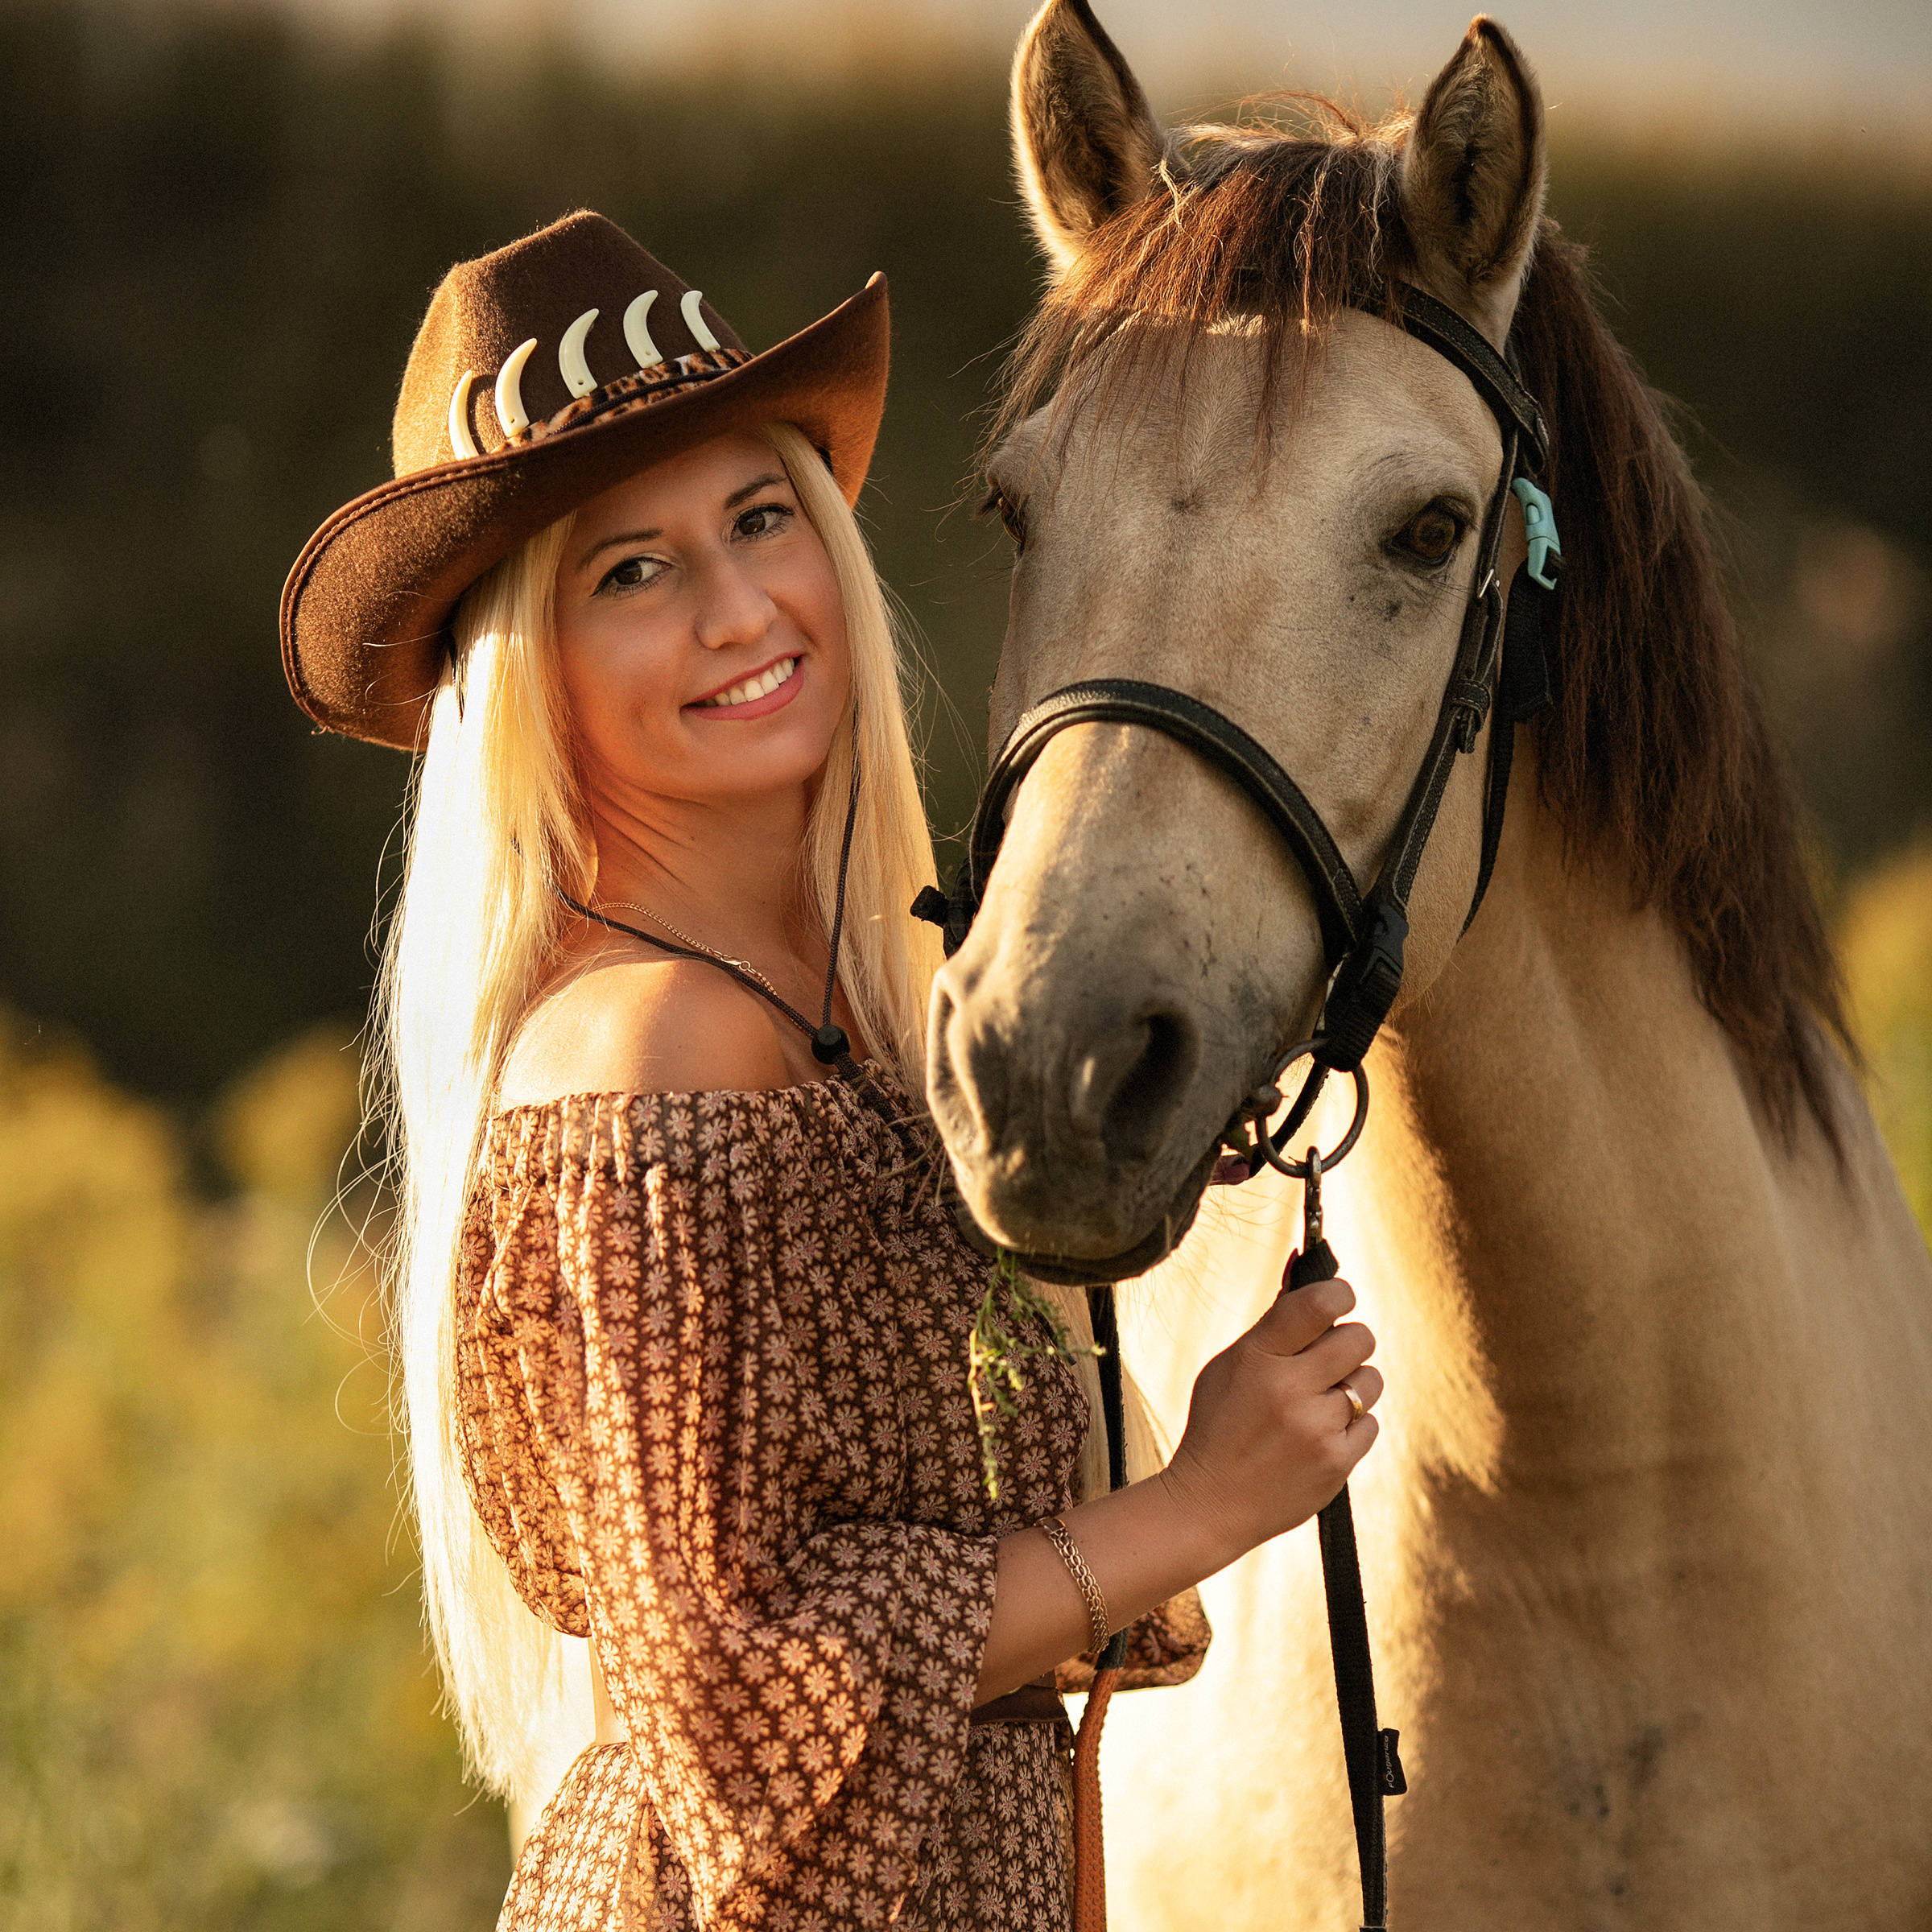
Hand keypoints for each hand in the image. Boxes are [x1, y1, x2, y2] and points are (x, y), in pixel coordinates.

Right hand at [1159, 1263, 1380, 1570]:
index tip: (1338, 1300)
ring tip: (1321, 1401)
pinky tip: (1320, 1435)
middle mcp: (1290, 1390)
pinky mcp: (1337, 1464)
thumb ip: (1272, 1322)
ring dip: (1353, 1385)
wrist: (1210, 1504)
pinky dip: (1351, 1426)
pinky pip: (1371, 1424)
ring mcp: (1316, 1429)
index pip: (1319, 1304)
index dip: (1340, 1294)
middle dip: (1349, 1341)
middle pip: (1358, 1338)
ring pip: (1371, 1382)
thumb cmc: (1219, 1425)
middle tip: (1328, 1357)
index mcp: (1258, 1357)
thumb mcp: (1229, 1365)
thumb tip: (1305, 1266)